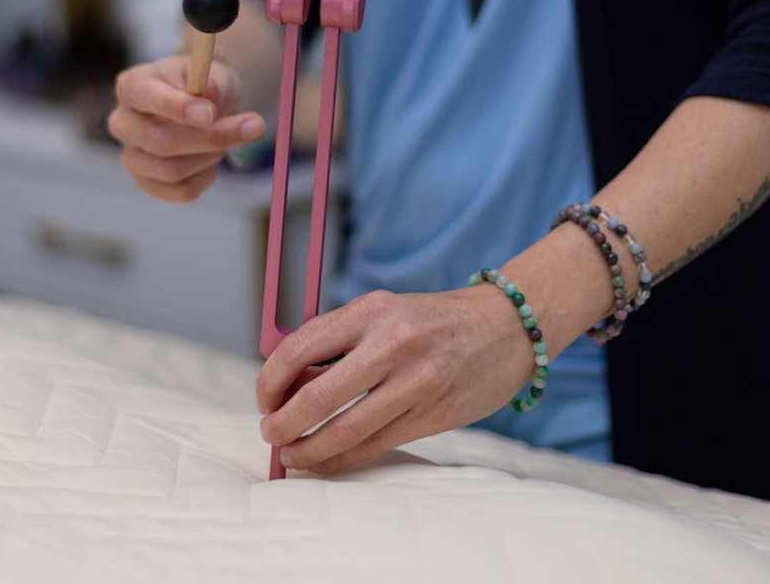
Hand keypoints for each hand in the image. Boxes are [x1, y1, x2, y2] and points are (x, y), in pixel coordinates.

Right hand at [107, 54, 266, 202]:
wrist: (203, 108)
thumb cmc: (205, 87)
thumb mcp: (215, 75)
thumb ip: (214, 84)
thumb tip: (210, 97)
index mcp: (132, 86)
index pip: (142, 96)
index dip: (175, 107)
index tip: (210, 114)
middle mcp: (122, 122)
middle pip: (159, 141)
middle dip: (211, 137)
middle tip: (253, 125)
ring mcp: (131, 156)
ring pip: (172, 170)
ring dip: (212, 155)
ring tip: (228, 139)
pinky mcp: (146, 183)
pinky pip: (181, 191)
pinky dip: (207, 176)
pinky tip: (212, 159)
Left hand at [256, 286, 535, 473]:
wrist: (506, 326)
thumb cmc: (430, 320)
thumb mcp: (384, 310)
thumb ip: (339, 341)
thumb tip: (287, 383)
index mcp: (371, 310)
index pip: (300, 348)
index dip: (270, 380)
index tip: (264, 397)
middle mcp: (392, 343)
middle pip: (317, 397)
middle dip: (282, 423)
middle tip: (270, 433)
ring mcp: (417, 382)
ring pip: (346, 431)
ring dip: (308, 449)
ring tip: (291, 453)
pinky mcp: (435, 414)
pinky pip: (375, 446)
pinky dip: (341, 460)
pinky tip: (325, 460)